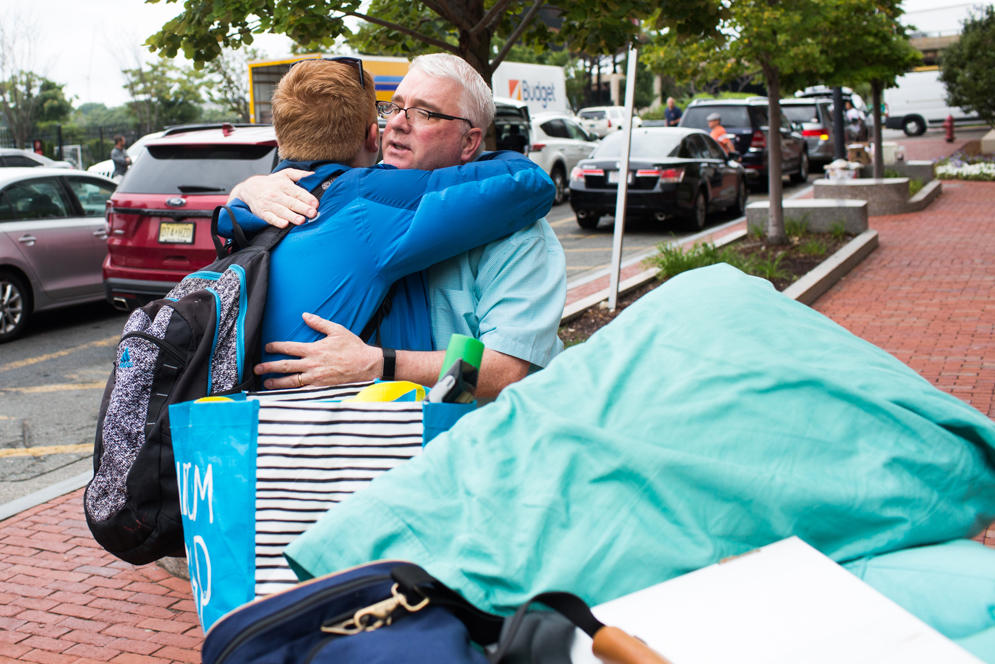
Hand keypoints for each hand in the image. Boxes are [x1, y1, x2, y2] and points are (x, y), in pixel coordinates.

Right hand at [229, 169, 318, 227]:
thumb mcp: (285, 174)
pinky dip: (277, 221)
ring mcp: (269, 204)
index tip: (315, 203)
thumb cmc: (272, 182)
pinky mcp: (263, 213)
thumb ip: (300, 174)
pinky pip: (270, 218)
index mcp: (283, 184)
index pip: (297, 192)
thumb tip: (314, 175)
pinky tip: (284, 225)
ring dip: (292, 216)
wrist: (250, 188)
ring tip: (301, 221)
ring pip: (282, 211)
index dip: (307, 198)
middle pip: (291, 202)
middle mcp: (276, 194)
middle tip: (312, 213)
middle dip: (302, 208)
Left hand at [254, 313, 381, 388]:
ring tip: (266, 383)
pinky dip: (292, 393)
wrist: (367, 365)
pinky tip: (284, 394)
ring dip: (277, 382)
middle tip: (257, 369)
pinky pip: (303, 392)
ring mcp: (315, 378)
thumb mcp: (337, 330)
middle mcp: (312, 365)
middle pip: (285, 366)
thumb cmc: (353, 348)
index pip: (289, 348)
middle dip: (269, 367)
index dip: (276, 347)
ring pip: (291, 381)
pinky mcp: (321, 388)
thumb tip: (305, 315)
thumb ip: (319, 323)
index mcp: (314, 349)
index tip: (267, 347)